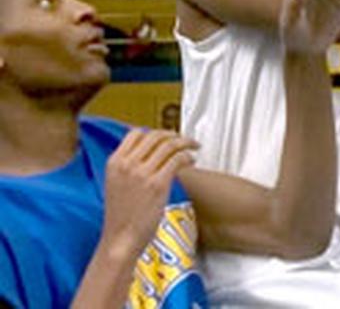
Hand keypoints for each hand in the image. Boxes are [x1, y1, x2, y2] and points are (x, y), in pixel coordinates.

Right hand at [100, 130, 198, 258]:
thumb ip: (128, 167)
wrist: (121, 239)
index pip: (136, 134)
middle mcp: (127, 164)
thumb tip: (149, 155)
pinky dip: (188, 157)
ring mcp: (142, 173)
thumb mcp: (116, 184)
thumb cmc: (121, 217)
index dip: (154, 132)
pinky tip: (192, 161)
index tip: (166, 136)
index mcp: (114, 162)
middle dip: (174, 135)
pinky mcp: (157, 184)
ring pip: (169, 145)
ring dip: (185, 143)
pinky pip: (177, 160)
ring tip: (194, 148)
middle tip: (185, 140)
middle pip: (155, 136)